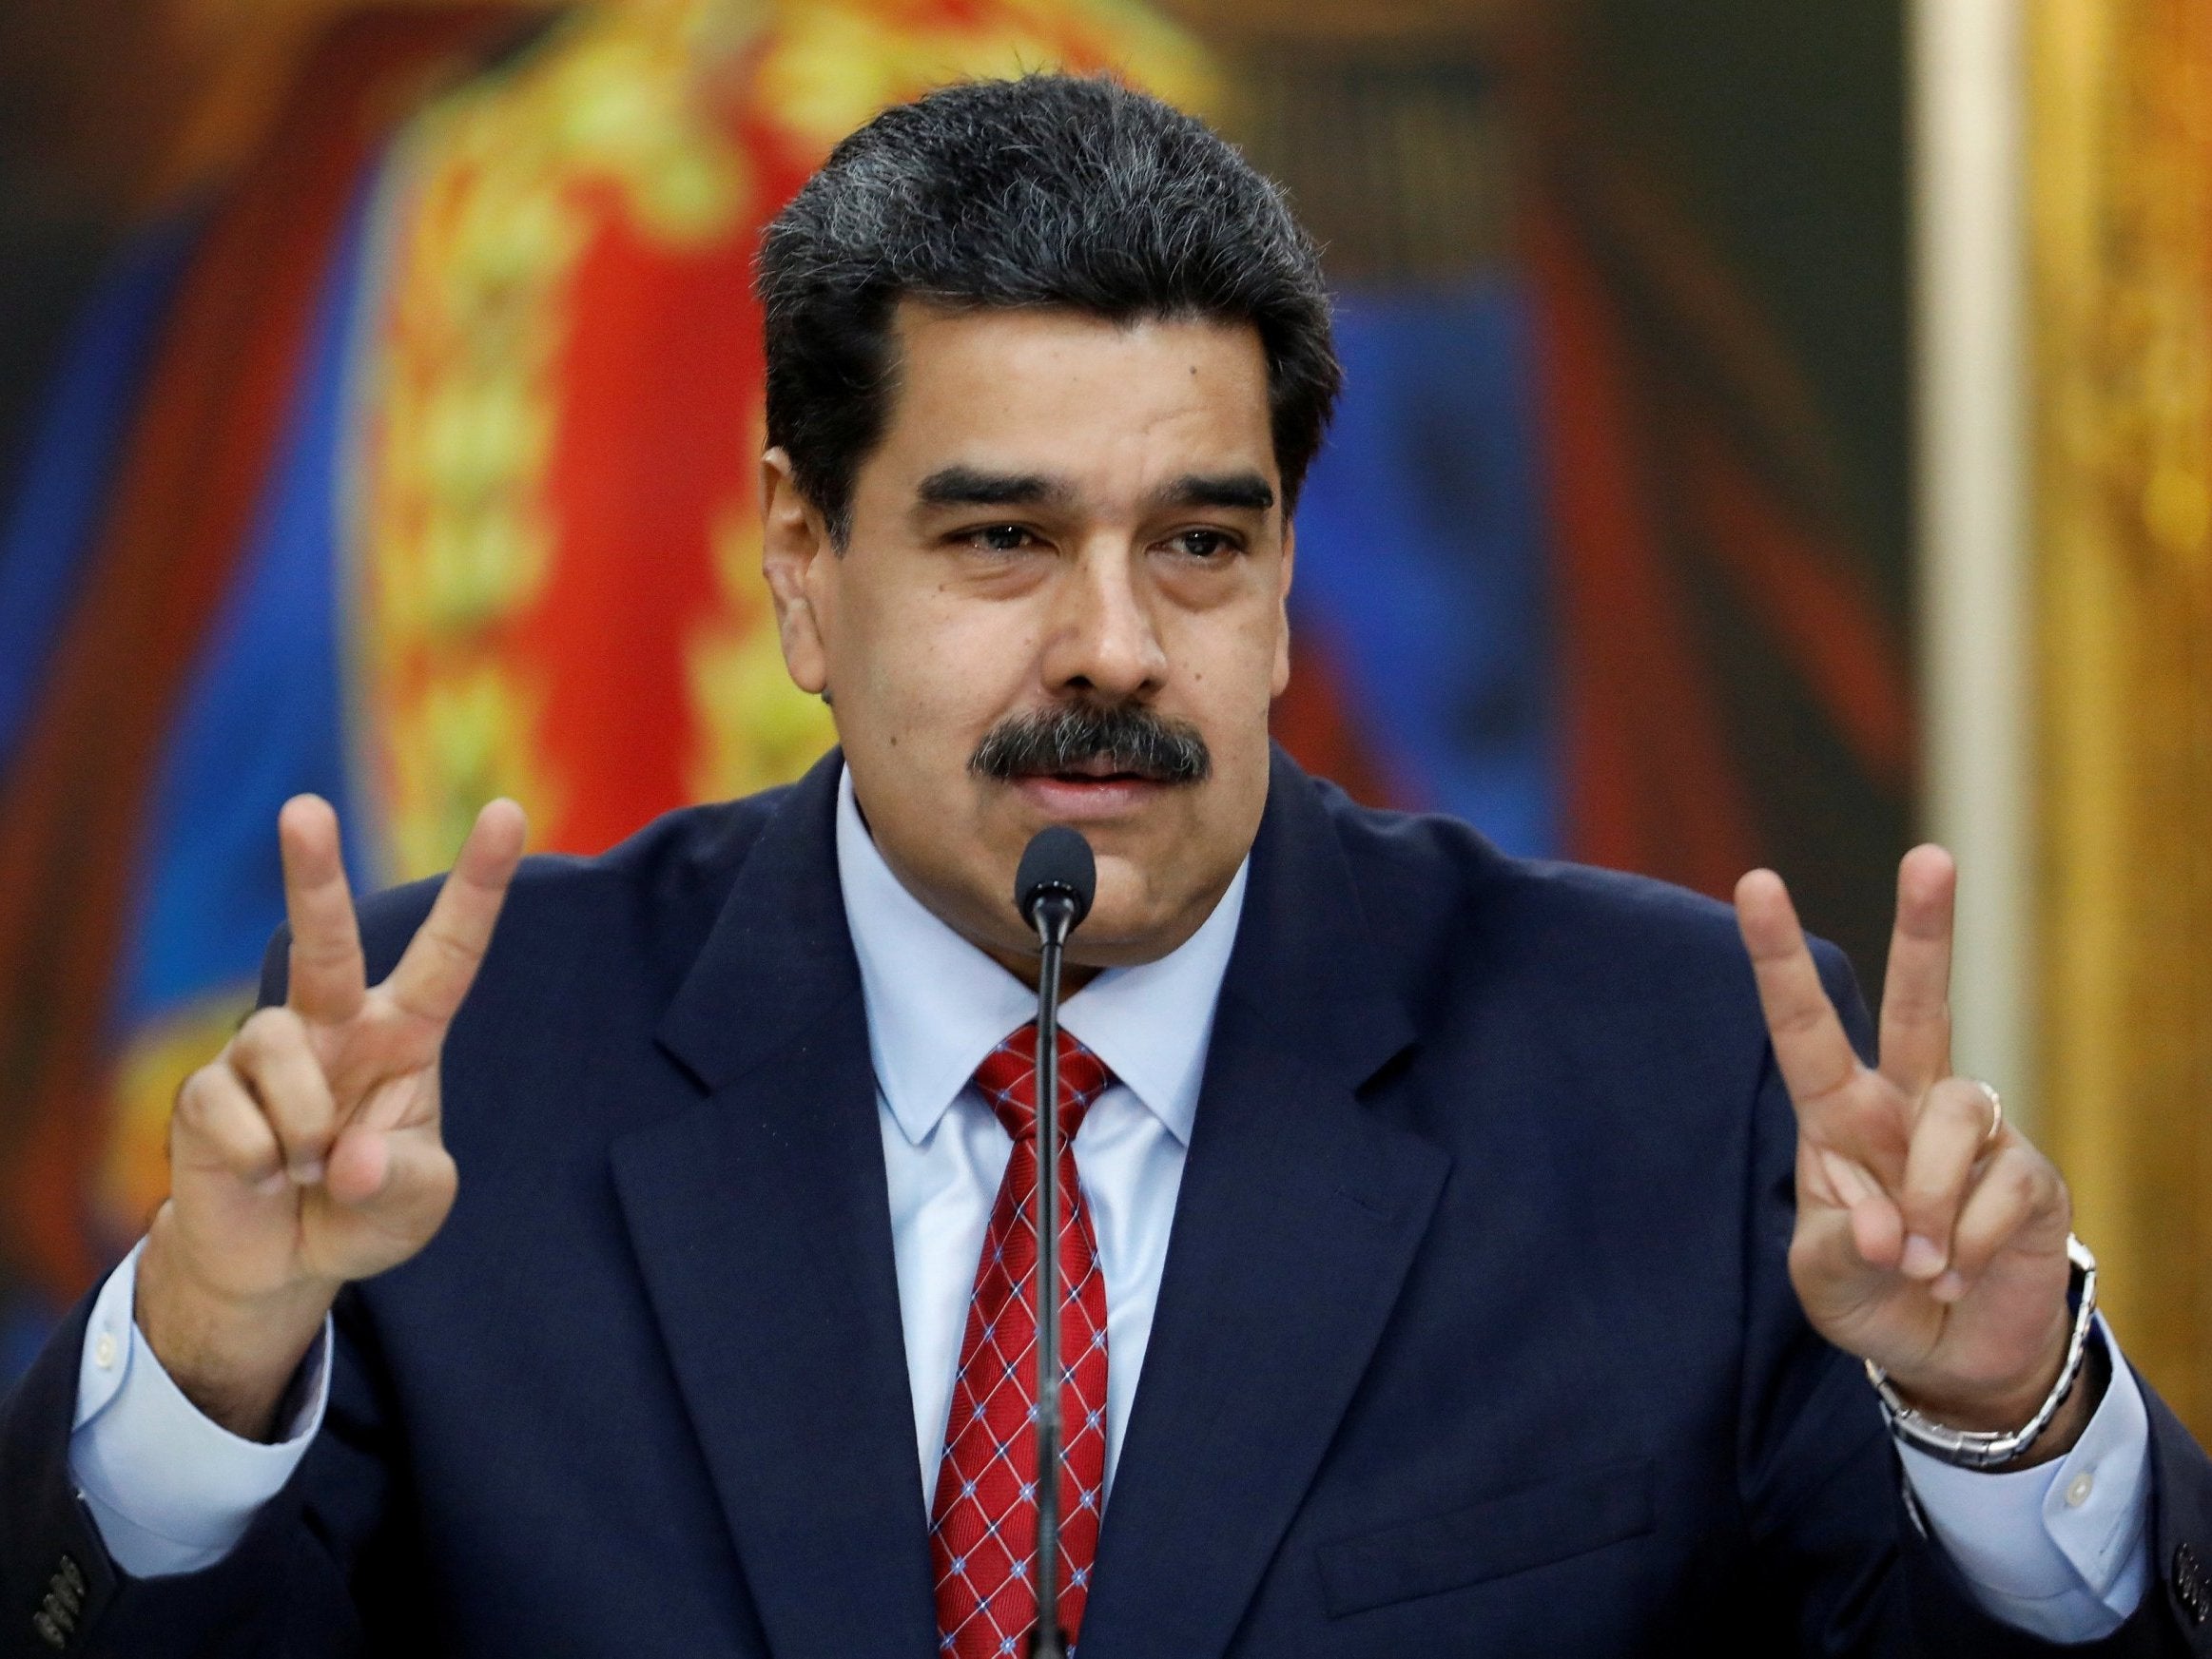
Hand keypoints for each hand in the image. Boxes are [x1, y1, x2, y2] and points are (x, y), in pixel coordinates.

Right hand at [137, 795, 525, 1438]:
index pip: (448, 952)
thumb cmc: (365, 1209)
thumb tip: (350, 1159)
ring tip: (307, 1172)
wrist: (281, 1264)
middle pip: (325, 941)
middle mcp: (334, 1027)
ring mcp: (264, 1055)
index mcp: (404, 1034)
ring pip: (279, 1052)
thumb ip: (404, 1182)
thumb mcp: (416, 1204)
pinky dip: (260, 1166)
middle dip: (314, 874)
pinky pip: (235, 1118)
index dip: (478, 886)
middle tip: (304, 807)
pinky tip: (263, 1181)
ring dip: (304, 1132)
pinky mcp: (206, 1095)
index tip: (508, 812)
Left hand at [1735, 846, 2083, 1458]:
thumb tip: (1888, 1225)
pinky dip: (1963, 1245)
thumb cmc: (1870, 1297)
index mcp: (1837, 1115)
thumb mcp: (1825, 1279)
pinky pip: (1996, 1189)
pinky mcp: (2029, 1176)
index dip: (1777, 957)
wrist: (1947, 1358)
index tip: (1756, 881)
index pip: (1803, 1026)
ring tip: (1917, 1263)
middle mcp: (1907, 1107)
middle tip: (1930, 855)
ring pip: (1953, 1116)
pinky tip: (1953, 1274)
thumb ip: (1843, 1246)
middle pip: (1922, 1006)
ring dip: (1926, 1200)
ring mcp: (1976, 1137)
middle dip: (1926, 930)